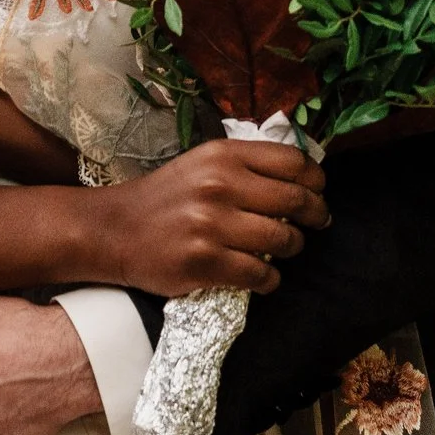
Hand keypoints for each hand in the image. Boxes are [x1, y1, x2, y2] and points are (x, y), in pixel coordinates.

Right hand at [95, 138, 329, 295]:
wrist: (116, 230)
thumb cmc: (165, 197)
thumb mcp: (202, 164)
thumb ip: (245, 165)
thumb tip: (300, 179)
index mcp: (222, 156)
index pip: (293, 162)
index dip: (316, 179)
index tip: (318, 191)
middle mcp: (219, 185)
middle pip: (296, 200)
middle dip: (316, 214)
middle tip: (316, 222)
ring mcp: (212, 225)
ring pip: (283, 240)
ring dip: (292, 247)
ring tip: (283, 248)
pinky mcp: (205, 262)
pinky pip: (260, 274)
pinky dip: (270, 279)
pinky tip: (262, 275)